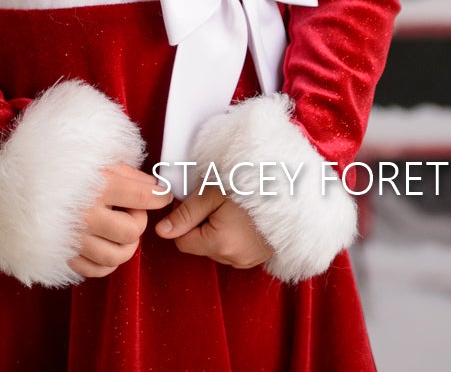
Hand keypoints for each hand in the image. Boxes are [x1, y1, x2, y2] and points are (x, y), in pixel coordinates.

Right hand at [65, 163, 163, 279]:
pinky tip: (105, 244)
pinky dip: (108, 262)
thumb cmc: (58, 163)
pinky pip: (96, 270)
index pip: (145, 197)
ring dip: (125, 244)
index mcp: (96, 185)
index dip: (160, 197)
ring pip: (117, 255)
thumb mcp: (94, 156)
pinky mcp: (63, 253)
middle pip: (132, 231)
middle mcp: (86, 214)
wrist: (16, 177)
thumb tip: (155, 189)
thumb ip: (126, 173)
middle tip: (130, 210)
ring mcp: (73, 237)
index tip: (162, 195)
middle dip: (138, 221)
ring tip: (119, 229)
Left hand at [155, 187, 273, 269]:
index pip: (182, 241)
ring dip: (216, 233)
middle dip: (201, 226)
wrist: (289, 193)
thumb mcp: (212, 193)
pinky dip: (231, 239)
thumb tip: (161, 231)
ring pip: (214, 249)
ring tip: (233, 211)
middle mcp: (232, 259)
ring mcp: (247, 262)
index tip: (196, 204)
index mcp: (219, 243)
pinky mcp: (256, 260)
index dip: (184, 221)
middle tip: (217, 204)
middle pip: (199, 246)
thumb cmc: (250, 188)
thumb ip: (185, 214)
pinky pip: (232, 252)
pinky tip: (242, 222)